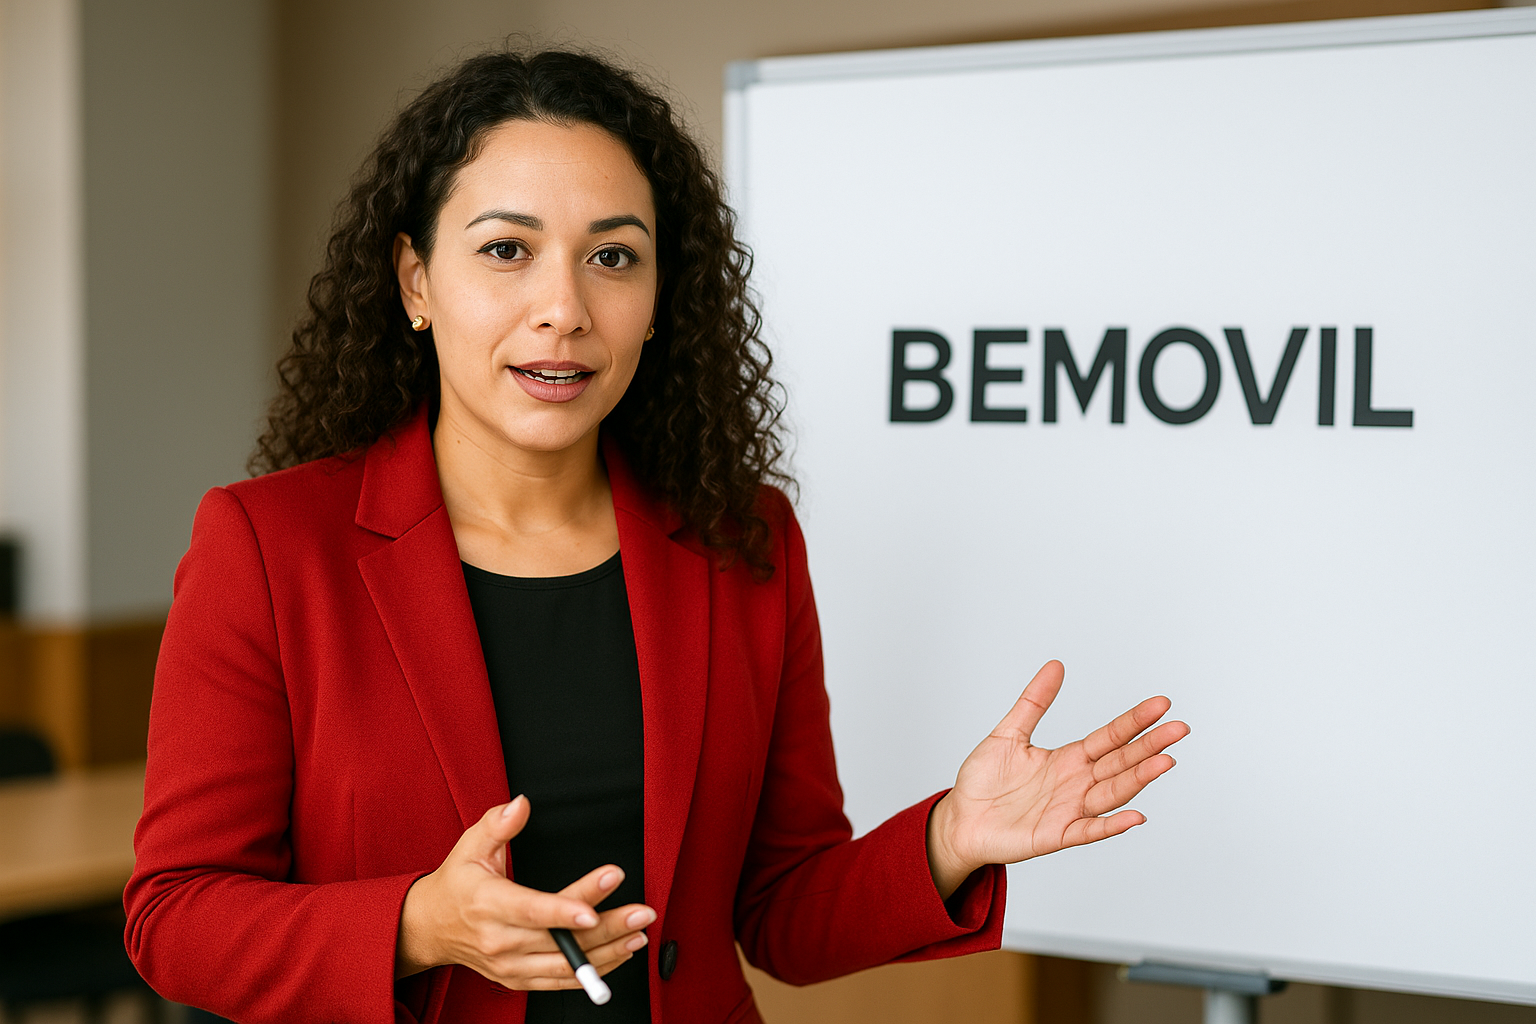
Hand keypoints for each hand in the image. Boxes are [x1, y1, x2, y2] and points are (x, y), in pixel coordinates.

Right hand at [396, 795, 655, 987]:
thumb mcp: (470, 845)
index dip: (566, 910)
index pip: (532, 910)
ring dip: (608, 952)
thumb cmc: (456, 884)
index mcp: (488, 904)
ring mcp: (509, 965)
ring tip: (639, 934)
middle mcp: (499, 940)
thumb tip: (522, 803)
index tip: (597, 903)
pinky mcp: (517, 979)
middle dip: (606, 926)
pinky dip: (593, 972)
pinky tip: (619, 955)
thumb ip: (499, 824)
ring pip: (566, 966)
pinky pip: (560, 982)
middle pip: (560, 939)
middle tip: (641, 912)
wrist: (429, 928)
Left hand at [926, 660, 1189, 898]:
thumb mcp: (1008, 733)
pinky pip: (1090, 830)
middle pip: (1120, 762)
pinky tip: (1135, 815)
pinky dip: (1112, 824)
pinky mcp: (1057, 835)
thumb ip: (1034, 702)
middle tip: (1179, 729)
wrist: (960, 819)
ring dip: (1139, 779)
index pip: (1110, 737)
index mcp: (1068, 759)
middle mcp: (1076, 783)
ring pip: (1112, 793)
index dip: (1134, 722)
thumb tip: (1056, 665)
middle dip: (1149, 745)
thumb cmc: (983, 781)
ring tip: (1165, 761)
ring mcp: (1070, 810)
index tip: (1161, 705)